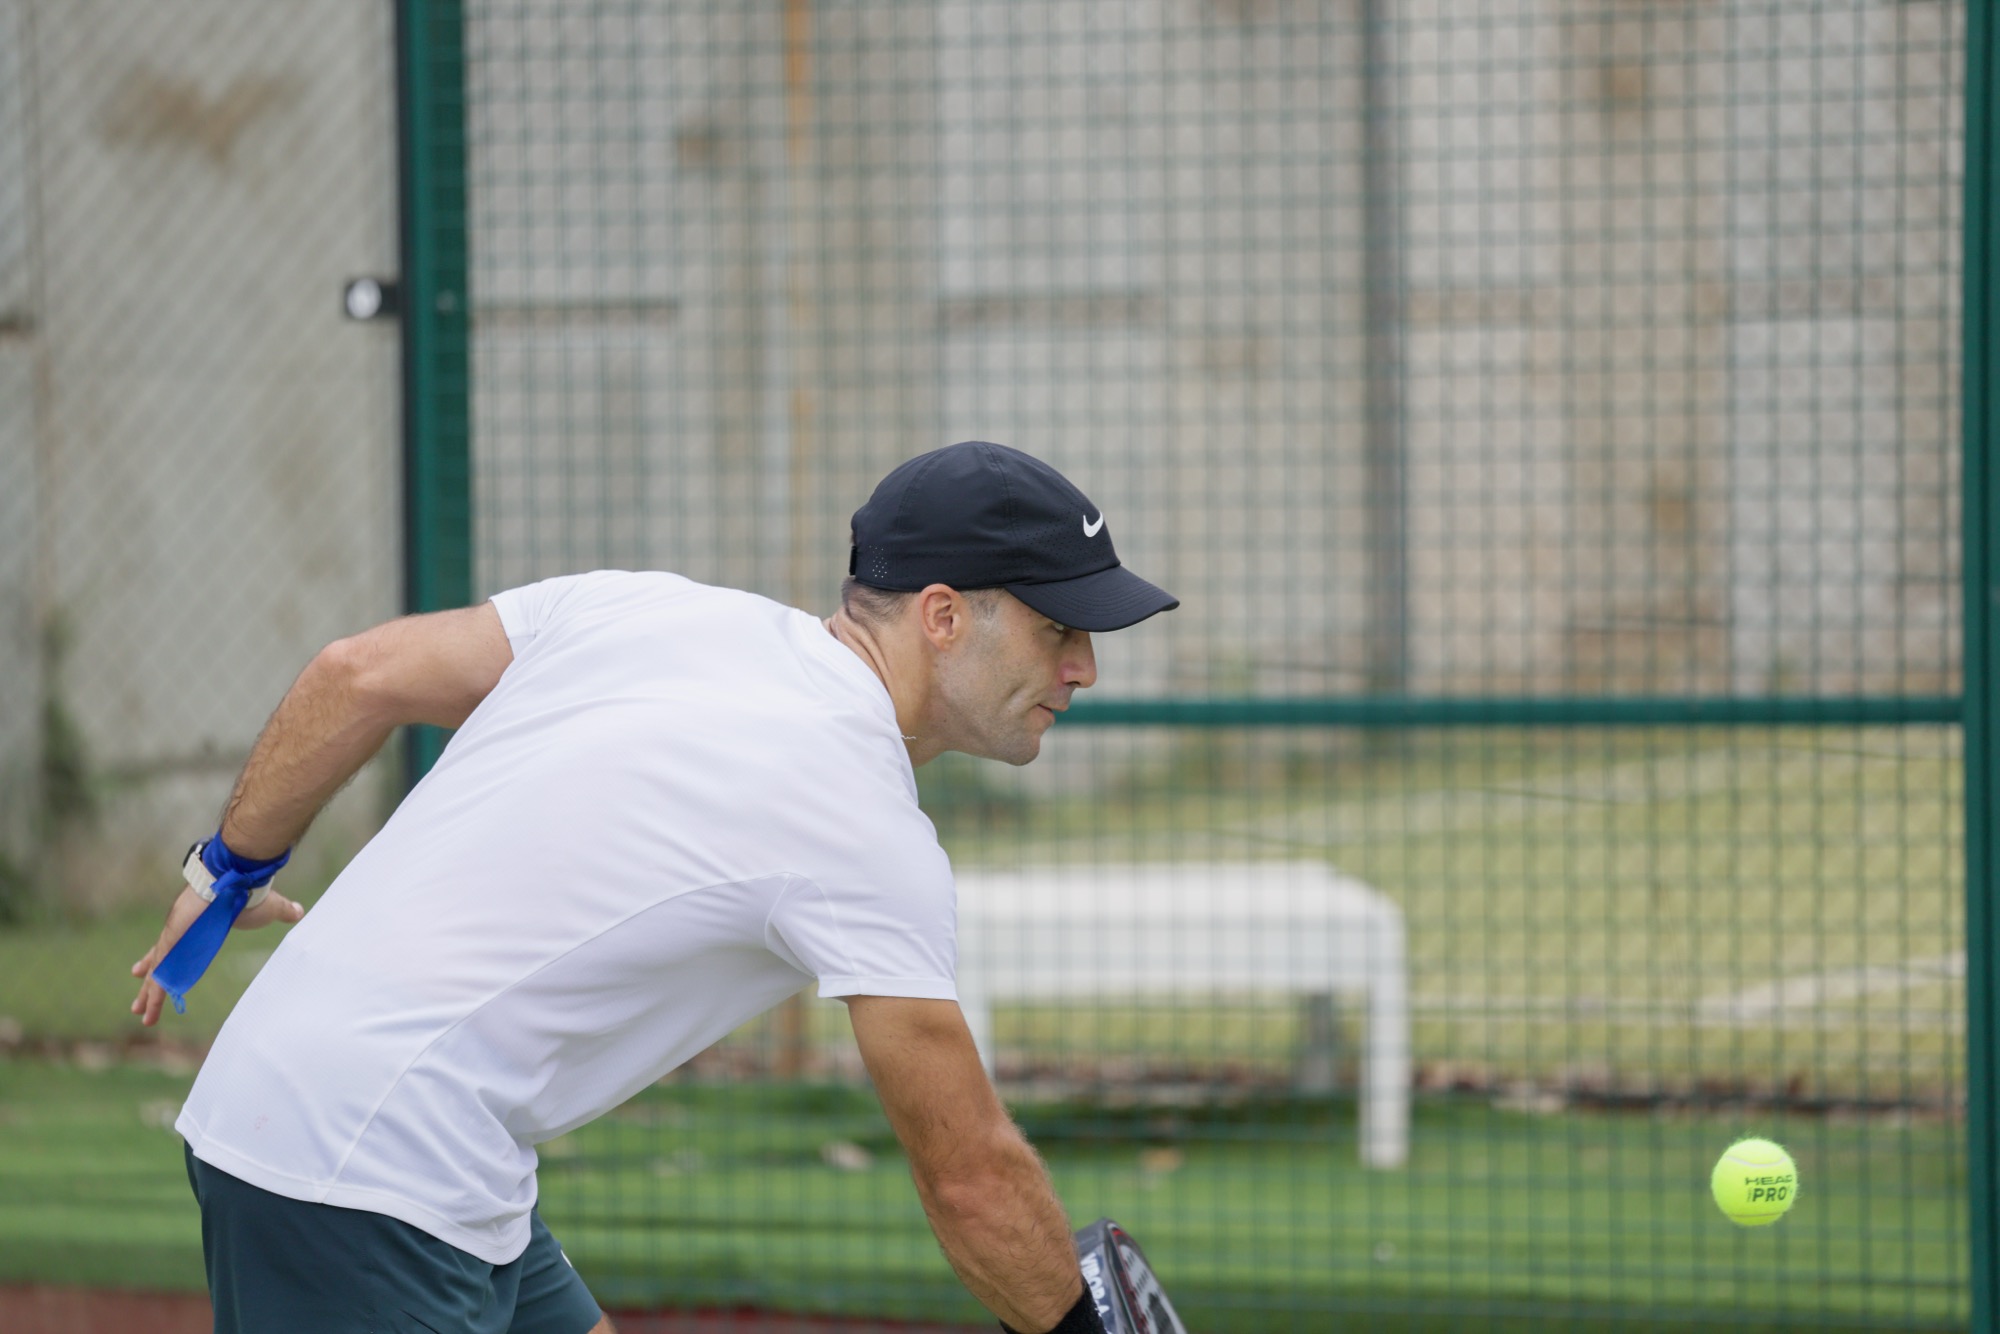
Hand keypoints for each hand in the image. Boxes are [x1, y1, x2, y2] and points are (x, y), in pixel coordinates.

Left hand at [129, 883, 304, 1026]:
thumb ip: (283, 912)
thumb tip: (300, 912)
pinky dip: (156, 991)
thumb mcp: (271, 907)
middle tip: (138, 1004)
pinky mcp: (174, 941)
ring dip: (150, 995)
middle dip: (150, 982)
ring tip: (140, 1015)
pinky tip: (148, 1007)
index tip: (143, 970)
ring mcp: (175, 937)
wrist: (239, 880)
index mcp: (197, 926)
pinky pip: (162, 973)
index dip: (162, 961)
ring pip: (159, 972)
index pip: (174, 947)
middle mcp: (180, 931)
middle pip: (160, 962)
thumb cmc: (253, 892)